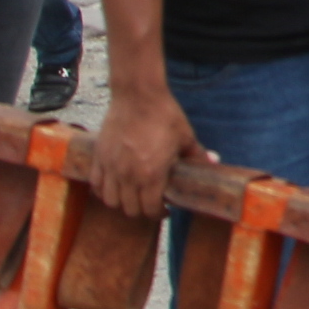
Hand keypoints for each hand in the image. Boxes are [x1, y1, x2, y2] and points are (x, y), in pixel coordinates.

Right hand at [89, 84, 206, 220]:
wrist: (138, 95)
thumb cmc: (164, 115)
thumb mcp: (185, 137)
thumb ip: (196, 155)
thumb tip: (213, 162)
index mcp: (152, 174)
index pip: (150, 209)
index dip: (159, 214)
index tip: (165, 210)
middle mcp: (129, 175)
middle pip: (129, 209)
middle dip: (141, 211)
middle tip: (150, 204)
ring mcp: (111, 167)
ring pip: (111, 201)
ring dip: (121, 203)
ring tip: (131, 196)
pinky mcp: (99, 157)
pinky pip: (95, 184)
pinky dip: (103, 191)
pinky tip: (113, 187)